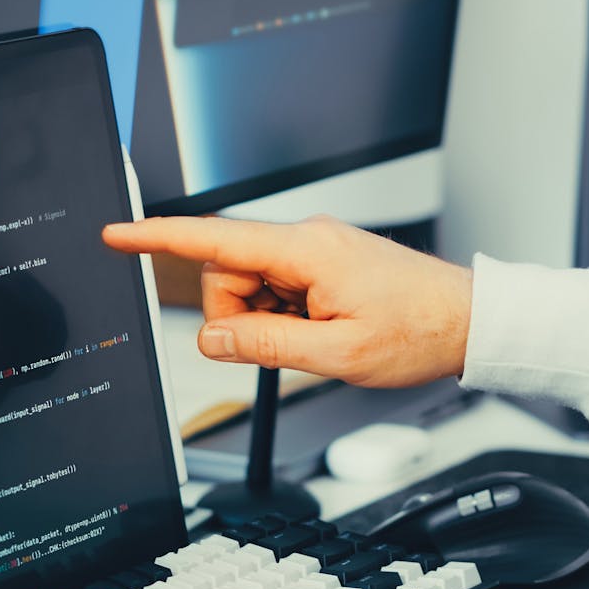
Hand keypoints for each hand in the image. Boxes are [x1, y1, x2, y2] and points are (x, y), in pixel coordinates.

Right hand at [104, 215, 473, 387]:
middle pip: (228, 275)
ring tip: (319, 338)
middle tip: (288, 347)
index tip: (118, 234)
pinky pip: (276, 290)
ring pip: (250, 287)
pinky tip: (322, 329)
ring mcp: (315, 251)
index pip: (215, 239)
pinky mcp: (322, 265)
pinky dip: (284, 316)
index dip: (159, 238)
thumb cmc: (418, 332)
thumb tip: (211, 341)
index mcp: (305, 251)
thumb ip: (266, 345)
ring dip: (266, 321)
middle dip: (238, 318)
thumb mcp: (337, 354)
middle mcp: (305, 240)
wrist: (470, 322)